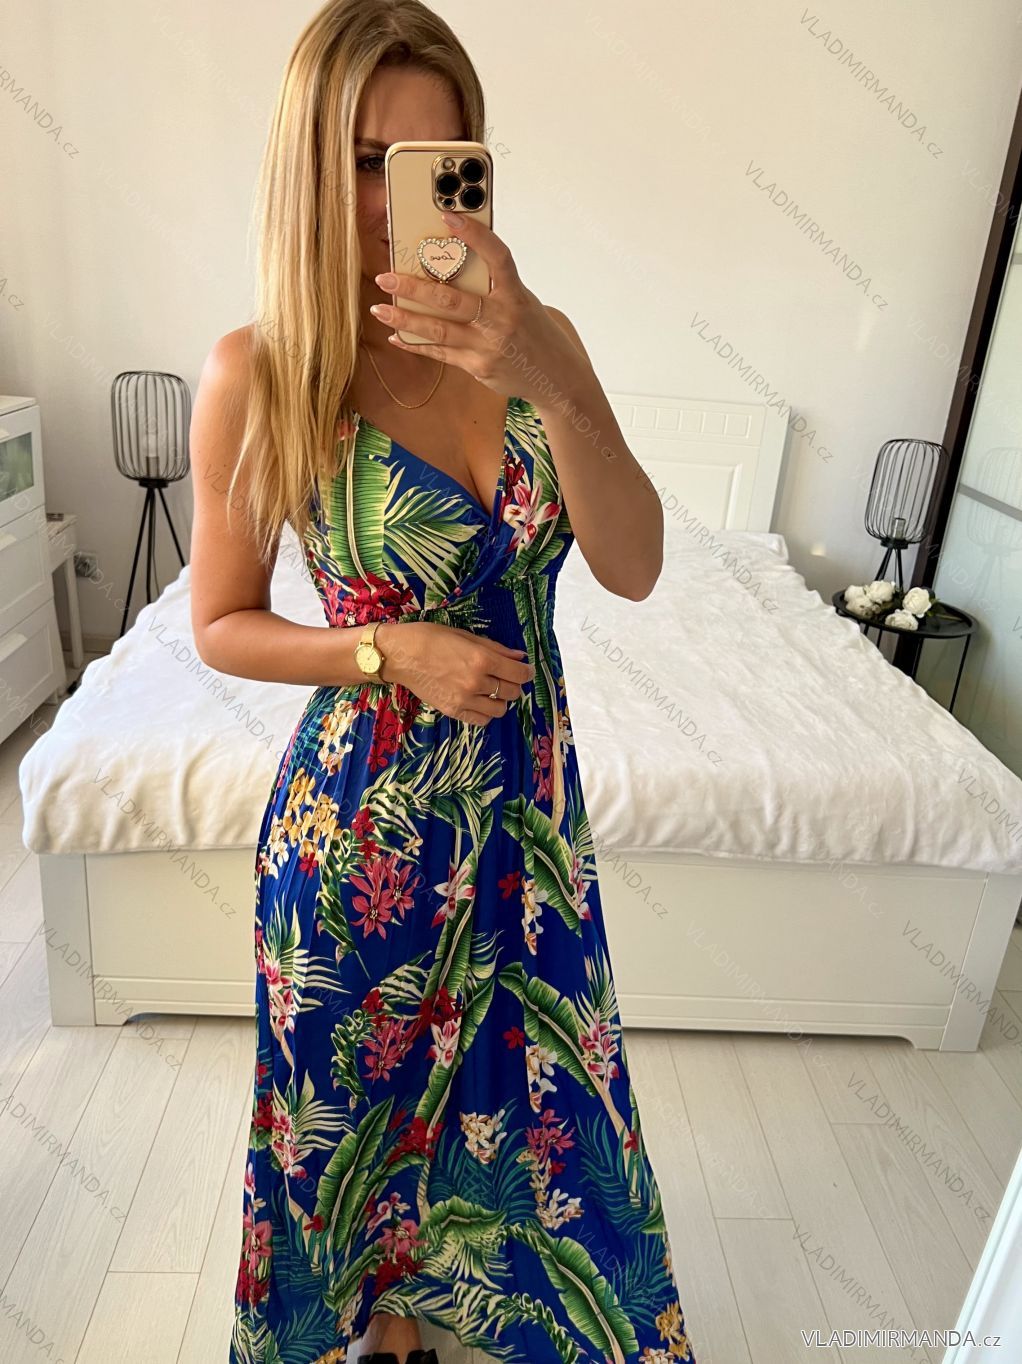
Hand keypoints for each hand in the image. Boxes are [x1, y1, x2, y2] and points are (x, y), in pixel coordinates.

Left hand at [370, 211, 586, 404]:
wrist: (558, 378)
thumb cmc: (535, 333)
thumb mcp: (522, 302)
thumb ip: (493, 286)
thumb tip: (452, 262)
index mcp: (516, 294)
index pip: (497, 256)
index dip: (475, 235)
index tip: (448, 217)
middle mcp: (503, 319)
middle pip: (452, 299)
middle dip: (414, 288)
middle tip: (385, 277)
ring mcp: (490, 346)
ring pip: (439, 330)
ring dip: (405, 319)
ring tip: (379, 309)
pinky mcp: (480, 367)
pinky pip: (442, 353)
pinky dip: (417, 344)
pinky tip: (397, 336)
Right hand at [376, 620, 534, 726]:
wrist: (399, 655)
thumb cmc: (430, 638)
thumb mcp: (465, 636)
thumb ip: (495, 648)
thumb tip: (519, 657)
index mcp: (482, 659)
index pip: (519, 674)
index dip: (527, 672)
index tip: (526, 670)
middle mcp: (476, 682)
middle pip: (512, 692)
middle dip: (515, 684)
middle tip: (507, 677)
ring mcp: (465, 699)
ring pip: (500, 709)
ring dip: (501, 700)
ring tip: (492, 690)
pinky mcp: (453, 711)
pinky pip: (482, 720)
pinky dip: (486, 713)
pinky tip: (480, 702)